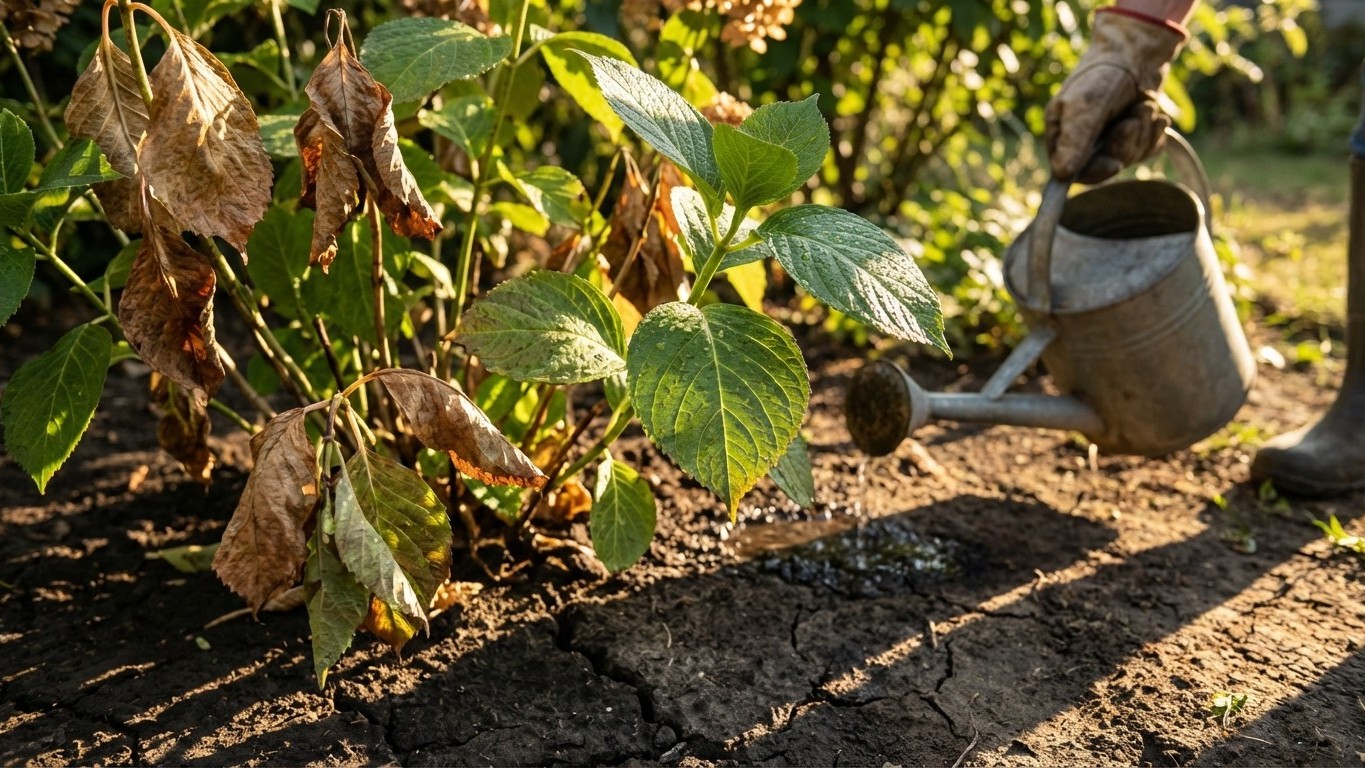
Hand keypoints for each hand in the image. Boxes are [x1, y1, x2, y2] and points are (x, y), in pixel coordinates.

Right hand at [1045, 10, 1185, 182]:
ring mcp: (1110, 141)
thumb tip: (1062, 175)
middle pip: (1104, 167)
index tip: (1115, 165)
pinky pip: (1148, 151)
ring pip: (1130, 159)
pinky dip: (1155, 134)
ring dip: (1143, 132)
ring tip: (1143, 106)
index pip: (1071, 172)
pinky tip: (1154, 114)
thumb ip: (1075, 140)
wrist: (1137, 52)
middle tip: (1132, 120)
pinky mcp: (1134, 138)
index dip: (1096, 171)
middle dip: (1124, 144)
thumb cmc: (1104, 74)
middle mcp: (1083, 142)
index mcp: (1061, 135)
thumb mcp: (1086, 105)